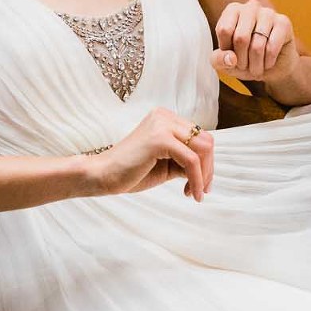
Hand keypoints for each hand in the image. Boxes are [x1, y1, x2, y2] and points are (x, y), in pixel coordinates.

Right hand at [87, 108, 212, 201]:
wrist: (102, 176)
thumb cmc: (131, 172)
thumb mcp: (166, 164)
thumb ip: (185, 160)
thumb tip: (209, 168)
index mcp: (165, 119)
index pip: (200, 137)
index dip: (206, 162)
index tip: (202, 184)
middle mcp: (165, 116)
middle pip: (206, 141)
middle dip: (208, 169)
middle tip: (202, 191)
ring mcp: (162, 124)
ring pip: (202, 149)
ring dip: (204, 175)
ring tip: (195, 192)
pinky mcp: (160, 138)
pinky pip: (191, 160)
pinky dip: (197, 179)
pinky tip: (191, 193)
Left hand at [209, 0, 296, 81]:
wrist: (273, 67)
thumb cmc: (246, 60)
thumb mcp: (226, 62)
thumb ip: (219, 60)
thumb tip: (231, 58)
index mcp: (233, 10)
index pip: (224, 30)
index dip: (227, 50)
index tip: (232, 57)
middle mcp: (251, 7)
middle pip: (240, 37)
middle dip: (242, 60)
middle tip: (245, 67)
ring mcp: (269, 13)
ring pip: (257, 45)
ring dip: (255, 65)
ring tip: (256, 68)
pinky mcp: (284, 23)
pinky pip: (272, 48)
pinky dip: (268, 62)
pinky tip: (268, 63)